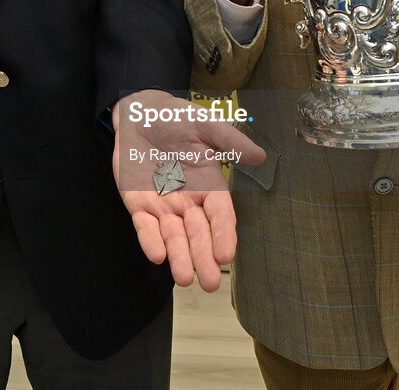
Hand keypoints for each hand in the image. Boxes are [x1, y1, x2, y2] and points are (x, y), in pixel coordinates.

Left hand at [112, 90, 264, 291]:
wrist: (139, 114)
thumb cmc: (176, 119)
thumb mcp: (205, 124)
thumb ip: (229, 140)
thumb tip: (260, 156)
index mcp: (208, 183)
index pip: (220, 213)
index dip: (223, 234)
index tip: (226, 255)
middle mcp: (188, 200)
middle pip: (199, 233)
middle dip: (204, 257)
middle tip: (209, 283)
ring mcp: (163, 205)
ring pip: (174, 237)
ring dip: (179, 258)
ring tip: (185, 279)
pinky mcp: (139, 205)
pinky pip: (145, 227)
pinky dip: (150, 241)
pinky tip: (157, 256)